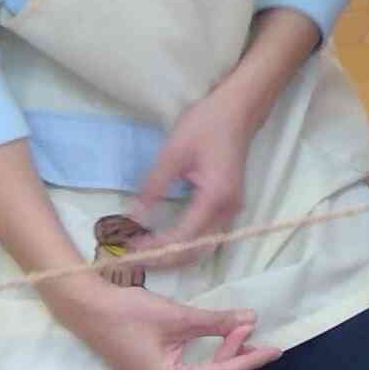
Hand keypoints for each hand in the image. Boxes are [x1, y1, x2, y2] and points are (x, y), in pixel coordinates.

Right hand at [47, 277, 280, 369]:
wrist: (89, 310)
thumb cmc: (130, 312)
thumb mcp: (179, 317)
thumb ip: (217, 322)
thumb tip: (252, 319)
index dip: (250, 360)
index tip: (275, 348)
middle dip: (235, 357)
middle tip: (247, 328)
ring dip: (222, 360)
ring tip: (236, 332)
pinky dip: (205, 365)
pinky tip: (218, 345)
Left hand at [133, 77, 274, 268]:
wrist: (238, 110)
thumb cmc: (206, 125)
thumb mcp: (173, 153)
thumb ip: (153, 187)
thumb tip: (133, 216)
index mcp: (215, 198)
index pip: (183, 238)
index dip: (156, 248)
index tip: (130, 249)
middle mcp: (228, 211)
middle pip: (196, 251)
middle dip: (165, 259)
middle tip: (134, 256)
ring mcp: (232, 211)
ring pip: (203, 248)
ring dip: (175, 255)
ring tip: (146, 252)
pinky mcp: (229, 207)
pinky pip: (207, 236)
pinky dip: (186, 244)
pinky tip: (165, 240)